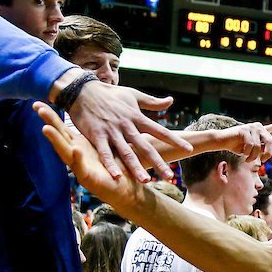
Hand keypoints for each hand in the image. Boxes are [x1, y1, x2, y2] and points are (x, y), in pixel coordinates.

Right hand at [36, 103, 146, 215]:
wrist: (128, 189)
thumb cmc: (122, 165)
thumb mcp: (116, 140)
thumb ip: (113, 125)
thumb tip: (118, 104)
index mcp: (81, 144)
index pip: (64, 126)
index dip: (53, 114)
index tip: (41, 100)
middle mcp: (76, 154)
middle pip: (60, 134)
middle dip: (48, 120)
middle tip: (37, 106)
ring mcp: (80, 166)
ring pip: (65, 151)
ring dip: (56, 140)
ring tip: (46, 128)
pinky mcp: (88, 178)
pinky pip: (81, 167)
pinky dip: (78, 158)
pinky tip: (76, 149)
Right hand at [64, 76, 190, 182]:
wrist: (82, 90)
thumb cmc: (110, 94)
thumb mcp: (133, 95)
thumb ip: (152, 102)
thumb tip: (171, 101)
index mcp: (137, 117)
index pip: (160, 131)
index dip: (175, 140)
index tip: (189, 150)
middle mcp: (127, 126)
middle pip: (145, 147)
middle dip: (158, 162)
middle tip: (170, 176)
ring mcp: (112, 132)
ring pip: (127, 153)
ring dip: (136, 168)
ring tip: (146, 181)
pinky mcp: (97, 136)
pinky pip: (104, 153)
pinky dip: (110, 165)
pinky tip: (117, 177)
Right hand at [220, 120, 271, 162]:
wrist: (222, 141)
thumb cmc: (238, 146)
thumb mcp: (254, 150)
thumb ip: (266, 148)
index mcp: (261, 131)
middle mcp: (258, 127)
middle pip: (271, 142)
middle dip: (268, 154)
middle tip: (263, 162)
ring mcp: (251, 127)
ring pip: (259, 146)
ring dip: (253, 156)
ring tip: (247, 158)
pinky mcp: (244, 130)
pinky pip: (251, 145)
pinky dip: (247, 153)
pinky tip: (242, 154)